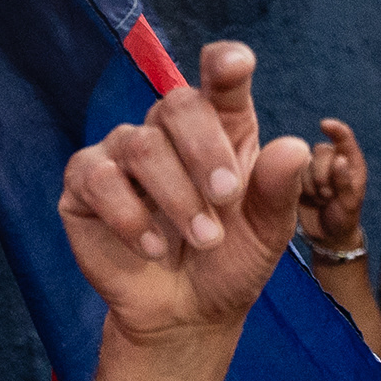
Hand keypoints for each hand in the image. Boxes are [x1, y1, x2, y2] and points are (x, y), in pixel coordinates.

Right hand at [58, 40, 309, 339]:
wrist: (187, 315)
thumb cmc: (228, 263)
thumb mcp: (266, 233)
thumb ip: (278, 190)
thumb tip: (296, 147)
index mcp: (221, 127)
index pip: (220, 80)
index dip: (225, 64)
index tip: (234, 66)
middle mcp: (168, 131)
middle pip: (178, 104)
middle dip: (205, 151)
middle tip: (227, 198)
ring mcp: (122, 152)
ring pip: (141, 146)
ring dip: (177, 198)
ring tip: (203, 241)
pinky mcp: (85, 183)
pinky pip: (100, 179)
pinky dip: (130, 217)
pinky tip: (154, 248)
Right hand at [301, 117, 368, 256]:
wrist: (328, 235)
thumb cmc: (345, 218)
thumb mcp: (349, 204)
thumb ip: (345, 182)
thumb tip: (339, 159)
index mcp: (351, 162)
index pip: (344, 138)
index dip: (335, 129)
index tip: (324, 125)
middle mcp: (333, 160)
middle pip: (321, 151)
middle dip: (323, 174)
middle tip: (329, 195)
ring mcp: (316, 168)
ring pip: (307, 163)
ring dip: (313, 184)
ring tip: (323, 200)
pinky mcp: (301, 178)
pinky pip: (296, 174)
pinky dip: (304, 188)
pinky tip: (312, 200)